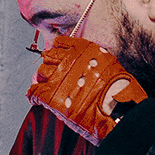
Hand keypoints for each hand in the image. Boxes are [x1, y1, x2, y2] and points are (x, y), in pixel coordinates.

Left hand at [27, 35, 148, 144]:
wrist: (120, 111)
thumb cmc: (119, 90)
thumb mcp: (108, 64)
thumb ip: (91, 60)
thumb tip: (78, 63)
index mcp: (85, 49)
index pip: (60, 43)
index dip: (58, 50)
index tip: (58, 55)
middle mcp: (69, 60)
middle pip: (48, 56)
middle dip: (50, 63)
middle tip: (55, 72)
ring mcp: (58, 77)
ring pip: (41, 71)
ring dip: (43, 77)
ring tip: (50, 85)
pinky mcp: (51, 95)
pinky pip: (34, 91)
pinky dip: (34, 94)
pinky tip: (36, 97)